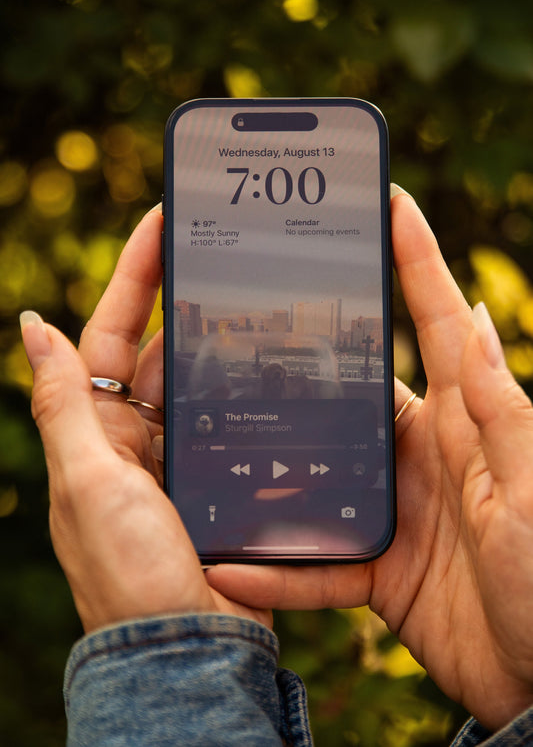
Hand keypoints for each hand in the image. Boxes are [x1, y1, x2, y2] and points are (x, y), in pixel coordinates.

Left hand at [21, 205, 270, 633]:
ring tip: (258, 302)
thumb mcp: (88, 483)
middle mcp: (131, 441)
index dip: (135, 278)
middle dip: (186, 303)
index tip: (162, 223)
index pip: (111, 336)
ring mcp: (174, 461)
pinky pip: (229, 423)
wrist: (187, 650)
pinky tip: (277, 373)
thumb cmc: (127, 573)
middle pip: (160, 352)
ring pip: (198, 385)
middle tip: (225, 256)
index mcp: (94, 432)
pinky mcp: (213, 483)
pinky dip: (246, 397)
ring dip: (220, 347)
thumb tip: (31, 325)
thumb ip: (61, 405)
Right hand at [207, 188, 532, 730]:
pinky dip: (278, 567)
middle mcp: (426, 457)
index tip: (390, 200)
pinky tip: (232, 563)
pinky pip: (316, 562)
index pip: (437, 326)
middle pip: (353, 395)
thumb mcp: (528, 485)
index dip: (414, 261)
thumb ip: (498, 406)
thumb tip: (478, 313)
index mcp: (466, 423)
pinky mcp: (379, 569)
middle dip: (306, 361)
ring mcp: (398, 512)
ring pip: (320, 476)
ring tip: (211, 448)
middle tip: (246, 327)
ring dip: (271, 470)